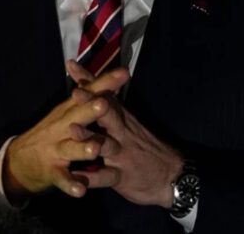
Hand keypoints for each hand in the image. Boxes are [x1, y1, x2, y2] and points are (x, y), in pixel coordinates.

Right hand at [3, 65, 129, 201]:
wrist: (18, 160)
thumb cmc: (51, 133)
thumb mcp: (66, 111)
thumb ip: (87, 93)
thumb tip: (106, 70)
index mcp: (68, 110)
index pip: (89, 93)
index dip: (105, 83)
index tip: (123, 73)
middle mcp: (61, 126)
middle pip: (77, 116)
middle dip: (90, 110)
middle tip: (103, 104)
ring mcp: (55, 149)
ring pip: (70, 148)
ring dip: (82, 148)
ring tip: (95, 149)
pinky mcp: (51, 171)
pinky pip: (63, 178)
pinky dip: (71, 184)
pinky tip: (81, 191)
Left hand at [67, 61, 183, 207]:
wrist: (172, 175)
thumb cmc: (144, 145)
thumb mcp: (129, 122)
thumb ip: (111, 106)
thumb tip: (92, 84)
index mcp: (123, 118)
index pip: (105, 94)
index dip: (89, 80)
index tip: (71, 65)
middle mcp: (122, 132)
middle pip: (107, 114)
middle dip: (91, 103)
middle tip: (75, 92)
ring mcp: (122, 154)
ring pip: (105, 144)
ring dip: (88, 137)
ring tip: (73, 130)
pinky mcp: (122, 177)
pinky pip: (106, 177)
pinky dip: (91, 178)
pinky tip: (76, 178)